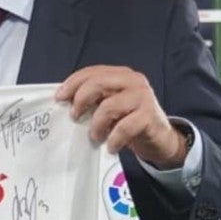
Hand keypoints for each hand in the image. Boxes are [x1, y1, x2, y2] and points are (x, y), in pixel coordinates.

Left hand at [55, 65, 187, 167]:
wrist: (160, 139)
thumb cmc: (130, 121)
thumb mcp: (111, 106)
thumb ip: (94, 99)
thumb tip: (65, 101)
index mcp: (121, 75)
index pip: (92, 72)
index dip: (73, 83)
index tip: (60, 97)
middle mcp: (133, 81)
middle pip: (98, 83)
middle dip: (81, 99)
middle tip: (75, 116)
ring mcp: (143, 97)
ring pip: (109, 106)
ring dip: (96, 124)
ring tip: (94, 136)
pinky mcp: (149, 116)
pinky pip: (124, 127)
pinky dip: (113, 139)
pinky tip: (111, 147)